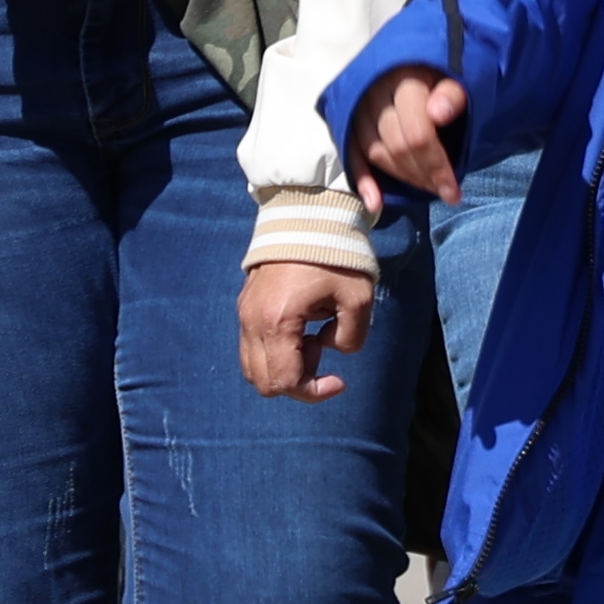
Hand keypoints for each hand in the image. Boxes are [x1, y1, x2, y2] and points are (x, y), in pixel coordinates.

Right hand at [236, 258, 377, 398]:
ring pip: (254, 366)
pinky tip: (302, 326)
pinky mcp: (246, 304)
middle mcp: (252, 321)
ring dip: (285, 364)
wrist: (307, 211)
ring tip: (312, 337)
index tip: (339, 381)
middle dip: (297, 380)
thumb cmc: (335, 254)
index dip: (314, 392)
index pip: (285, 382)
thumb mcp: (358, 298)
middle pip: (263, 382)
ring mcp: (244, 312)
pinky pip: (253, 345)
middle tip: (322, 350)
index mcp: (277, 322)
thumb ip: (351, 337)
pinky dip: (276, 348)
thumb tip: (330, 346)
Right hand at [349, 66, 467, 208]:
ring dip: (402, 178)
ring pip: (375, 152)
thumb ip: (452, 92)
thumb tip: (438, 114)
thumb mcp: (456, 72)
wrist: (412, 49)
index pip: (418, 134)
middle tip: (445, 191)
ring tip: (427, 188)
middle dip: (423, 175)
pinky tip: (375, 204)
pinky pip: (351, 152)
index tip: (454, 191)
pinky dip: (362, 180)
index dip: (437, 167)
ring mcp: (357, 105)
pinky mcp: (348, 117)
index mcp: (404, 77)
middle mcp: (375, 91)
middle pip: (396, 147)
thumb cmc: (440, 65)